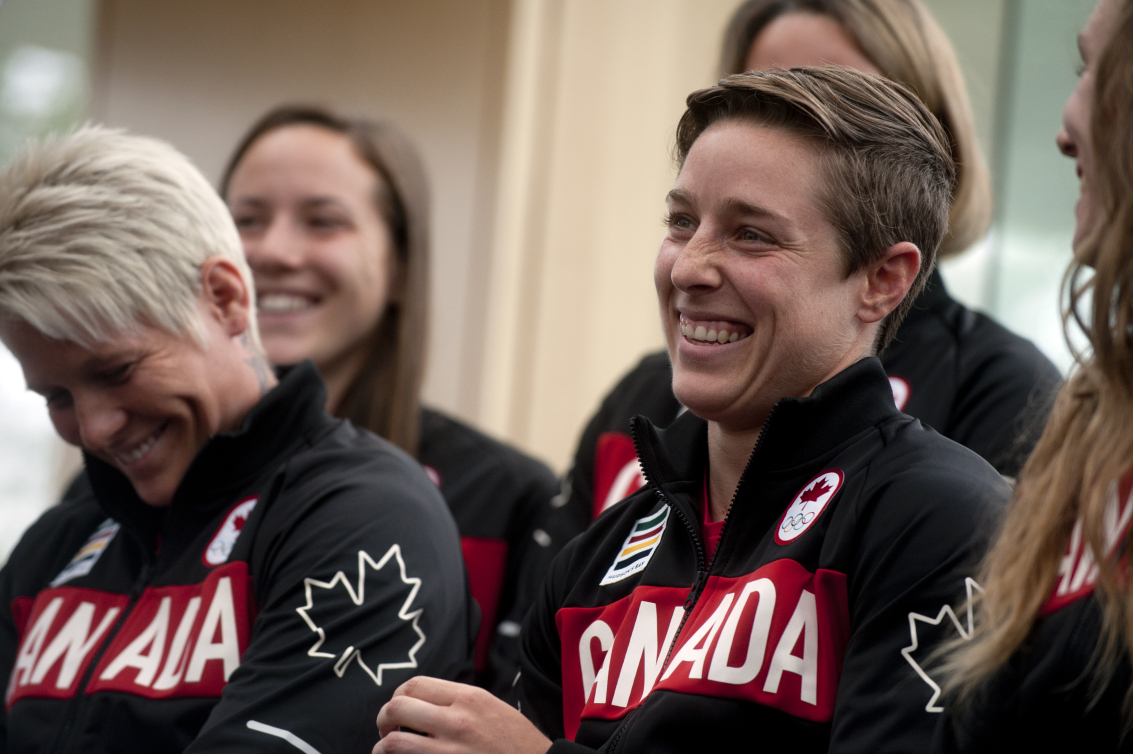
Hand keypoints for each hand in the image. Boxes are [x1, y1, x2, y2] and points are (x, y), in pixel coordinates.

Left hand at [373, 676, 552, 753]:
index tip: (399, 709)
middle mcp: (456, 721)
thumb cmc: (517, 744)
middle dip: (384, 720)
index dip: (398, 696)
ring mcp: (449, 751)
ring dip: (383, 748)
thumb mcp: (492, 708)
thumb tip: (423, 702)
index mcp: (469, 698)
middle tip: (387, 731)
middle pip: (397, 708)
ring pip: (393, 743)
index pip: (414, 684)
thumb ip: (459, 701)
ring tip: (388, 750)